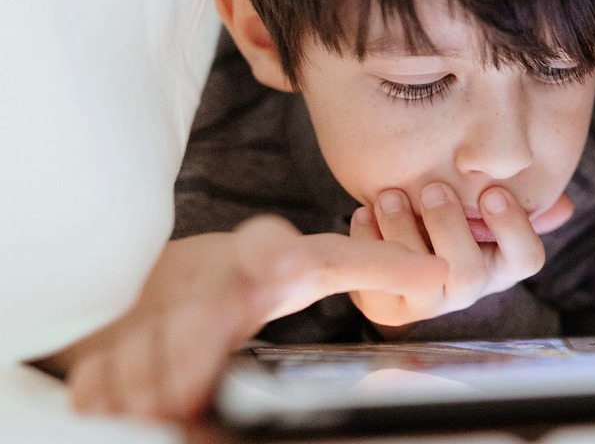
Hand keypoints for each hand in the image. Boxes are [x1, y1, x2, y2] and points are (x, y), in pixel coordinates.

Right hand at [53, 215, 445, 420]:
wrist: (152, 279)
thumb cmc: (242, 279)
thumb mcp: (308, 267)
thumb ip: (371, 269)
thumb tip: (438, 275)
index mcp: (257, 264)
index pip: (268, 246)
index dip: (277, 253)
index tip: (285, 262)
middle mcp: (200, 284)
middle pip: (195, 319)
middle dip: (190, 354)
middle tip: (185, 393)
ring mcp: (147, 311)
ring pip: (140, 355)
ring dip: (147, 385)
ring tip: (158, 405)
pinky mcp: (106, 337)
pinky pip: (98, 376)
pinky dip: (106, 394)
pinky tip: (116, 406)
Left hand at [348, 183, 569, 336]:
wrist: (401, 232)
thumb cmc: (452, 210)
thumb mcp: (484, 201)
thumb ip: (521, 199)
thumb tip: (562, 207)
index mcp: (501, 263)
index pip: (526, 259)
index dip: (512, 227)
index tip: (491, 192)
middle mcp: (468, 288)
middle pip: (468, 273)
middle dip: (449, 227)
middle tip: (433, 188)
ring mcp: (428, 302)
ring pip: (420, 278)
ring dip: (402, 232)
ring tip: (389, 196)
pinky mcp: (387, 307)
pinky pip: (376, 285)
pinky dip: (367, 244)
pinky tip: (362, 215)